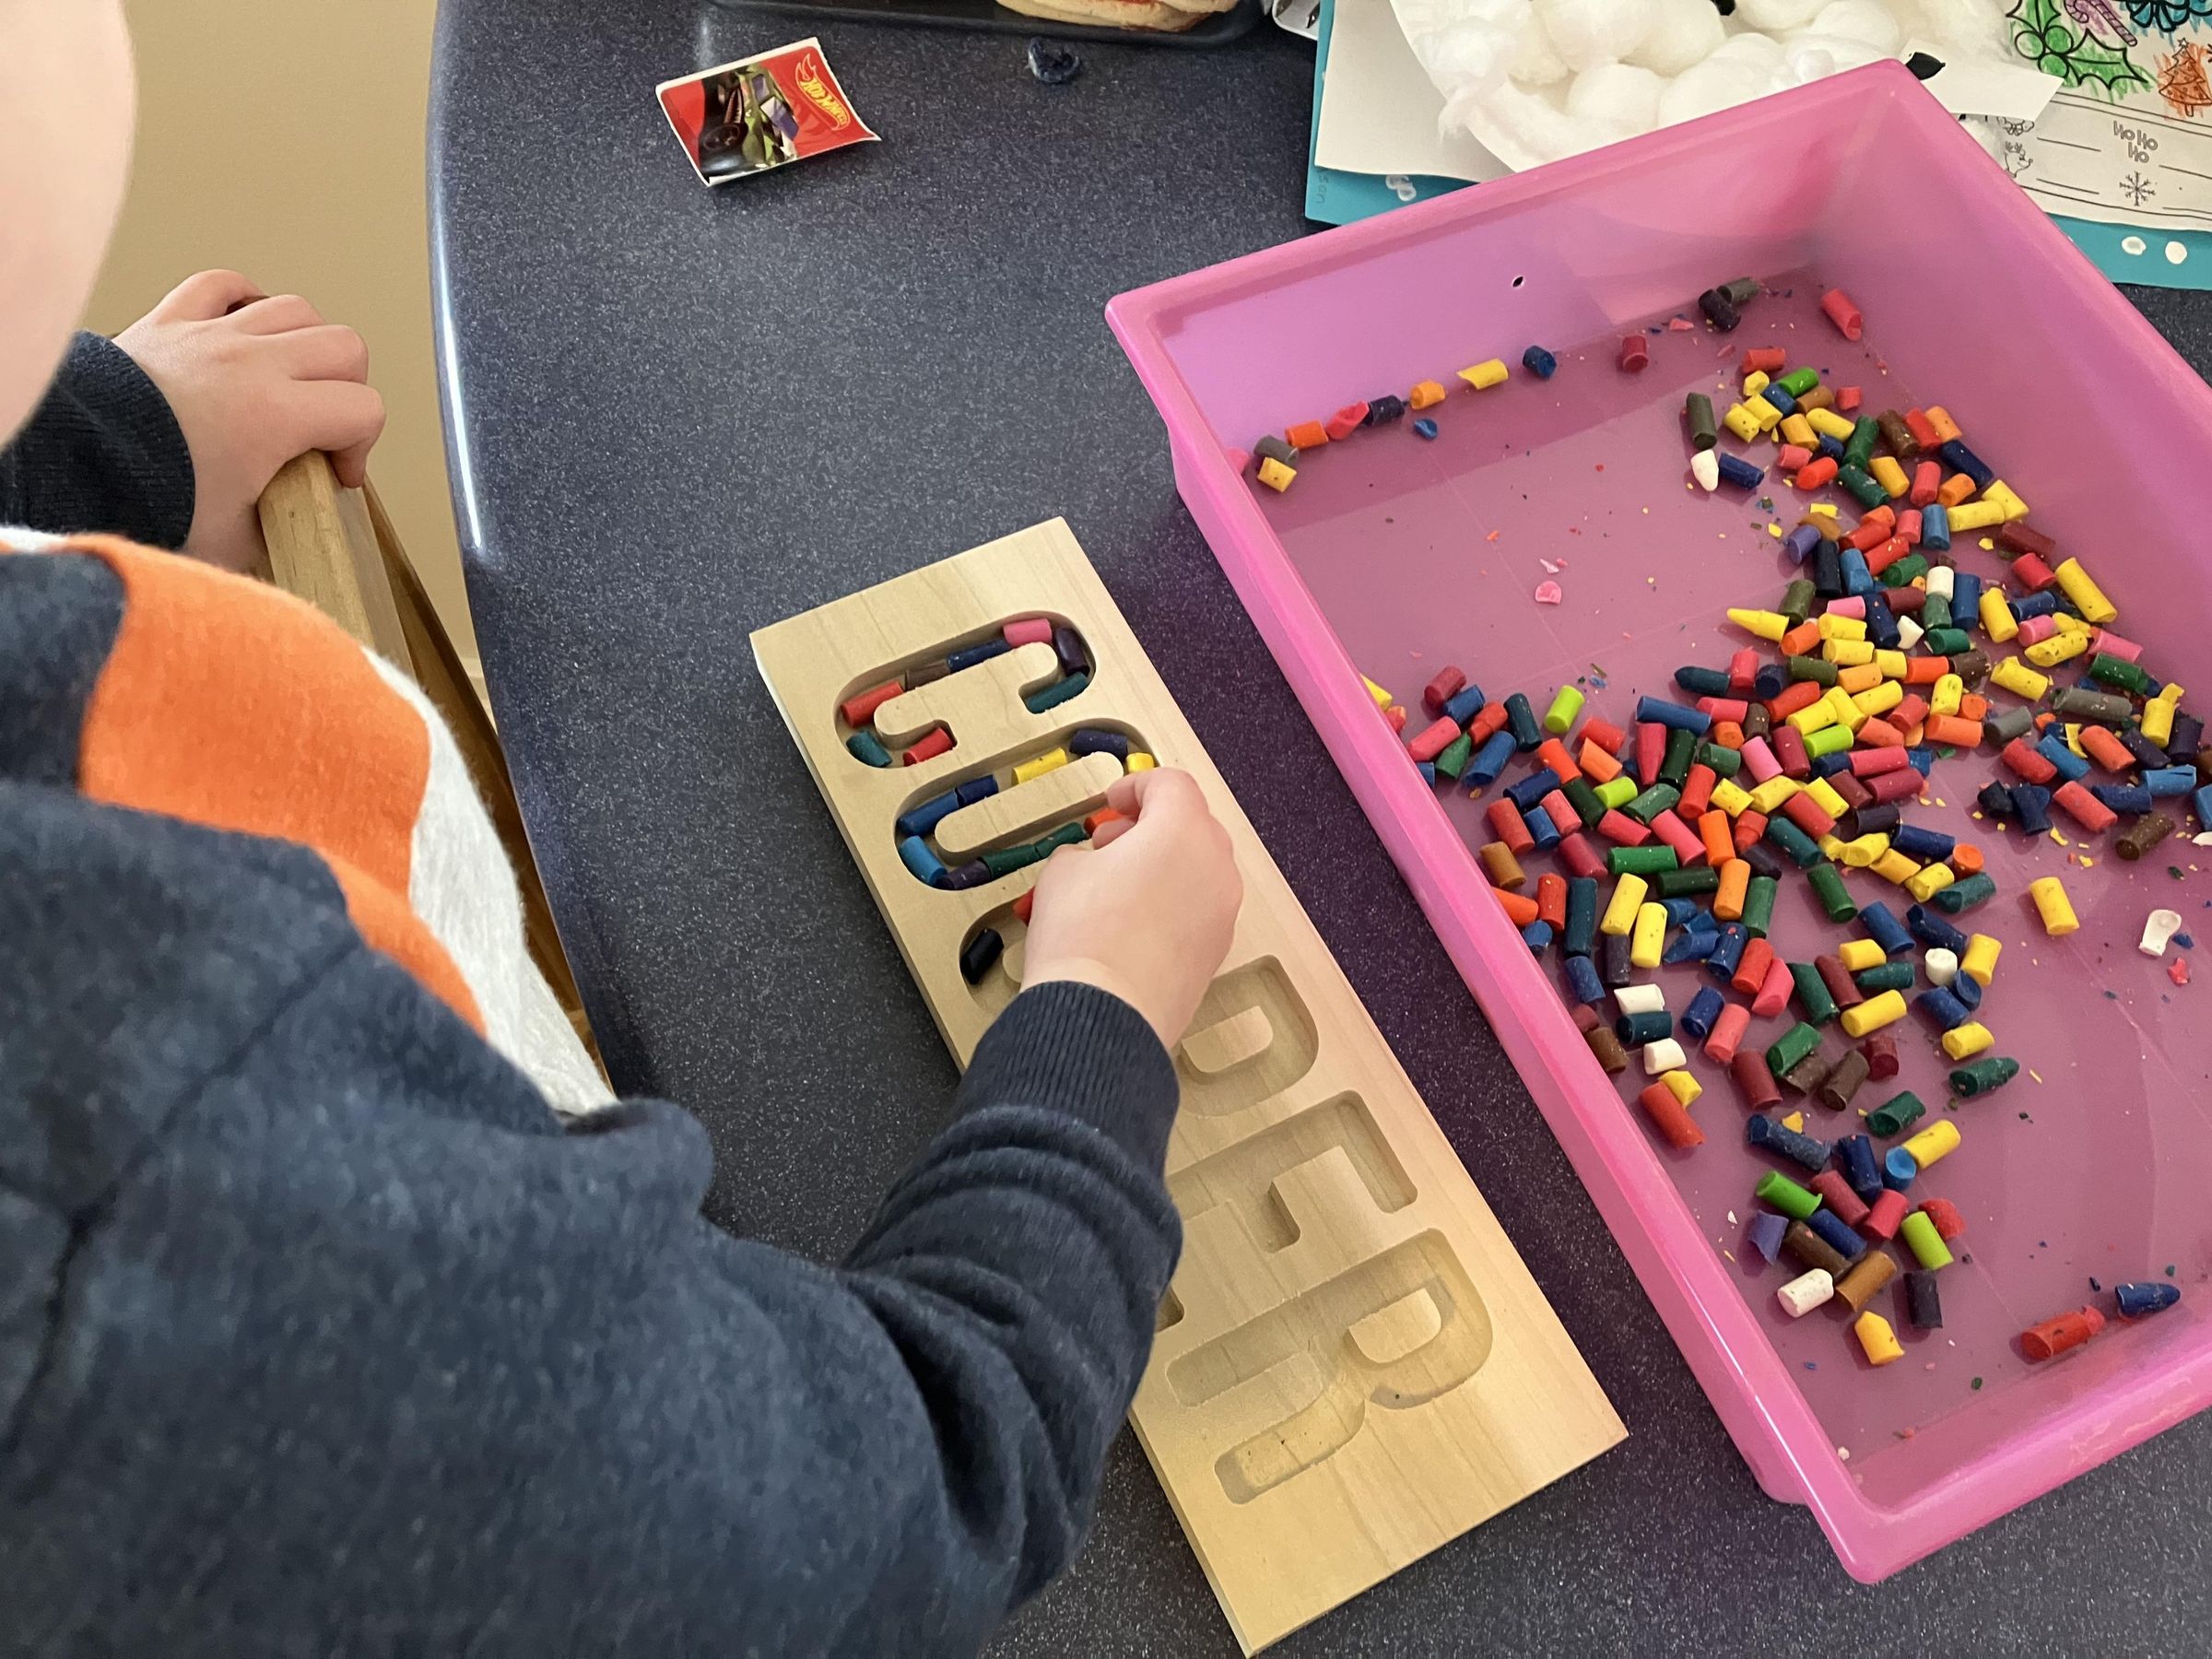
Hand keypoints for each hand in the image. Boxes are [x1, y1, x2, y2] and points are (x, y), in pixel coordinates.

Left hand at [114, 271, 385, 572]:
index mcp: (276, 415)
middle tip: (327, 422)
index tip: (335, 474)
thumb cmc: (143, 495)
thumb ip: (275, 528)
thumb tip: (287, 532)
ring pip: (295, 308)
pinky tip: (247, 329)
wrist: (73, 466)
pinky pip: (223, 284)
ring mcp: (212, 335)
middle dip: (349, 387)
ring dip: (306, 344)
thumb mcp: (231, 539)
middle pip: (344, 346)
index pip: (364, 409)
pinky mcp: (171, 321)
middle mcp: (252, 363)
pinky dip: (245, 300)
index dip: (362, 446)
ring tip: (292, 378)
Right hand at [1023, 769, 1241, 1050]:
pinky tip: (1130, 924)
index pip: (1171, 784)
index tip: (1112, 801)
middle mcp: (1215, 867)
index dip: (1136, 786)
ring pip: (1198, 869)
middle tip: (1109, 843)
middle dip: (1148, 827)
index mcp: (1183, 831)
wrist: (1102, 1015)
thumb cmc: (1083, 939)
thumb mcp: (1061, 872)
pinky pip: (1199, 909)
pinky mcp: (1218, 951)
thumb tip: (1089, 864)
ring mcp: (1223, 912)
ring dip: (1162, 866)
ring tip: (1115, 888)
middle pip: (1191, 825)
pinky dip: (1172, 904)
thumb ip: (1083, 853)